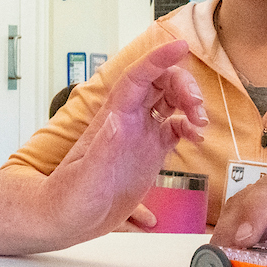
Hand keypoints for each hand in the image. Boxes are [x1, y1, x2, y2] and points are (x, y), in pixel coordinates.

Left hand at [43, 40, 208, 235]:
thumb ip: (103, 149)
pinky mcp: (150, 153)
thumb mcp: (86, 176)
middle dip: (183, 84)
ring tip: (200, 124)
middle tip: (196, 108)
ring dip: (190, 103)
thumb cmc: (69, 197)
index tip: (182, 47)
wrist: (65, 219)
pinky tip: (196, 138)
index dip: (159, 59)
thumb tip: (119, 119)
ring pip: (169, 101)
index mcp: (113, 117)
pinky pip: (174, 128)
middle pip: (159, 83)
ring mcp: (140, 135)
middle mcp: (128, 120)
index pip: (138, 77)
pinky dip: (190, 127)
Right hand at [212, 166, 266, 266]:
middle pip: (243, 205)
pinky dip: (234, 255)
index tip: (243, 239)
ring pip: (235, 220)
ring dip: (226, 247)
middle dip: (230, 235)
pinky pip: (240, 236)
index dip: (255, 213)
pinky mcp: (262, 224)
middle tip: (223, 266)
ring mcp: (266, 207)